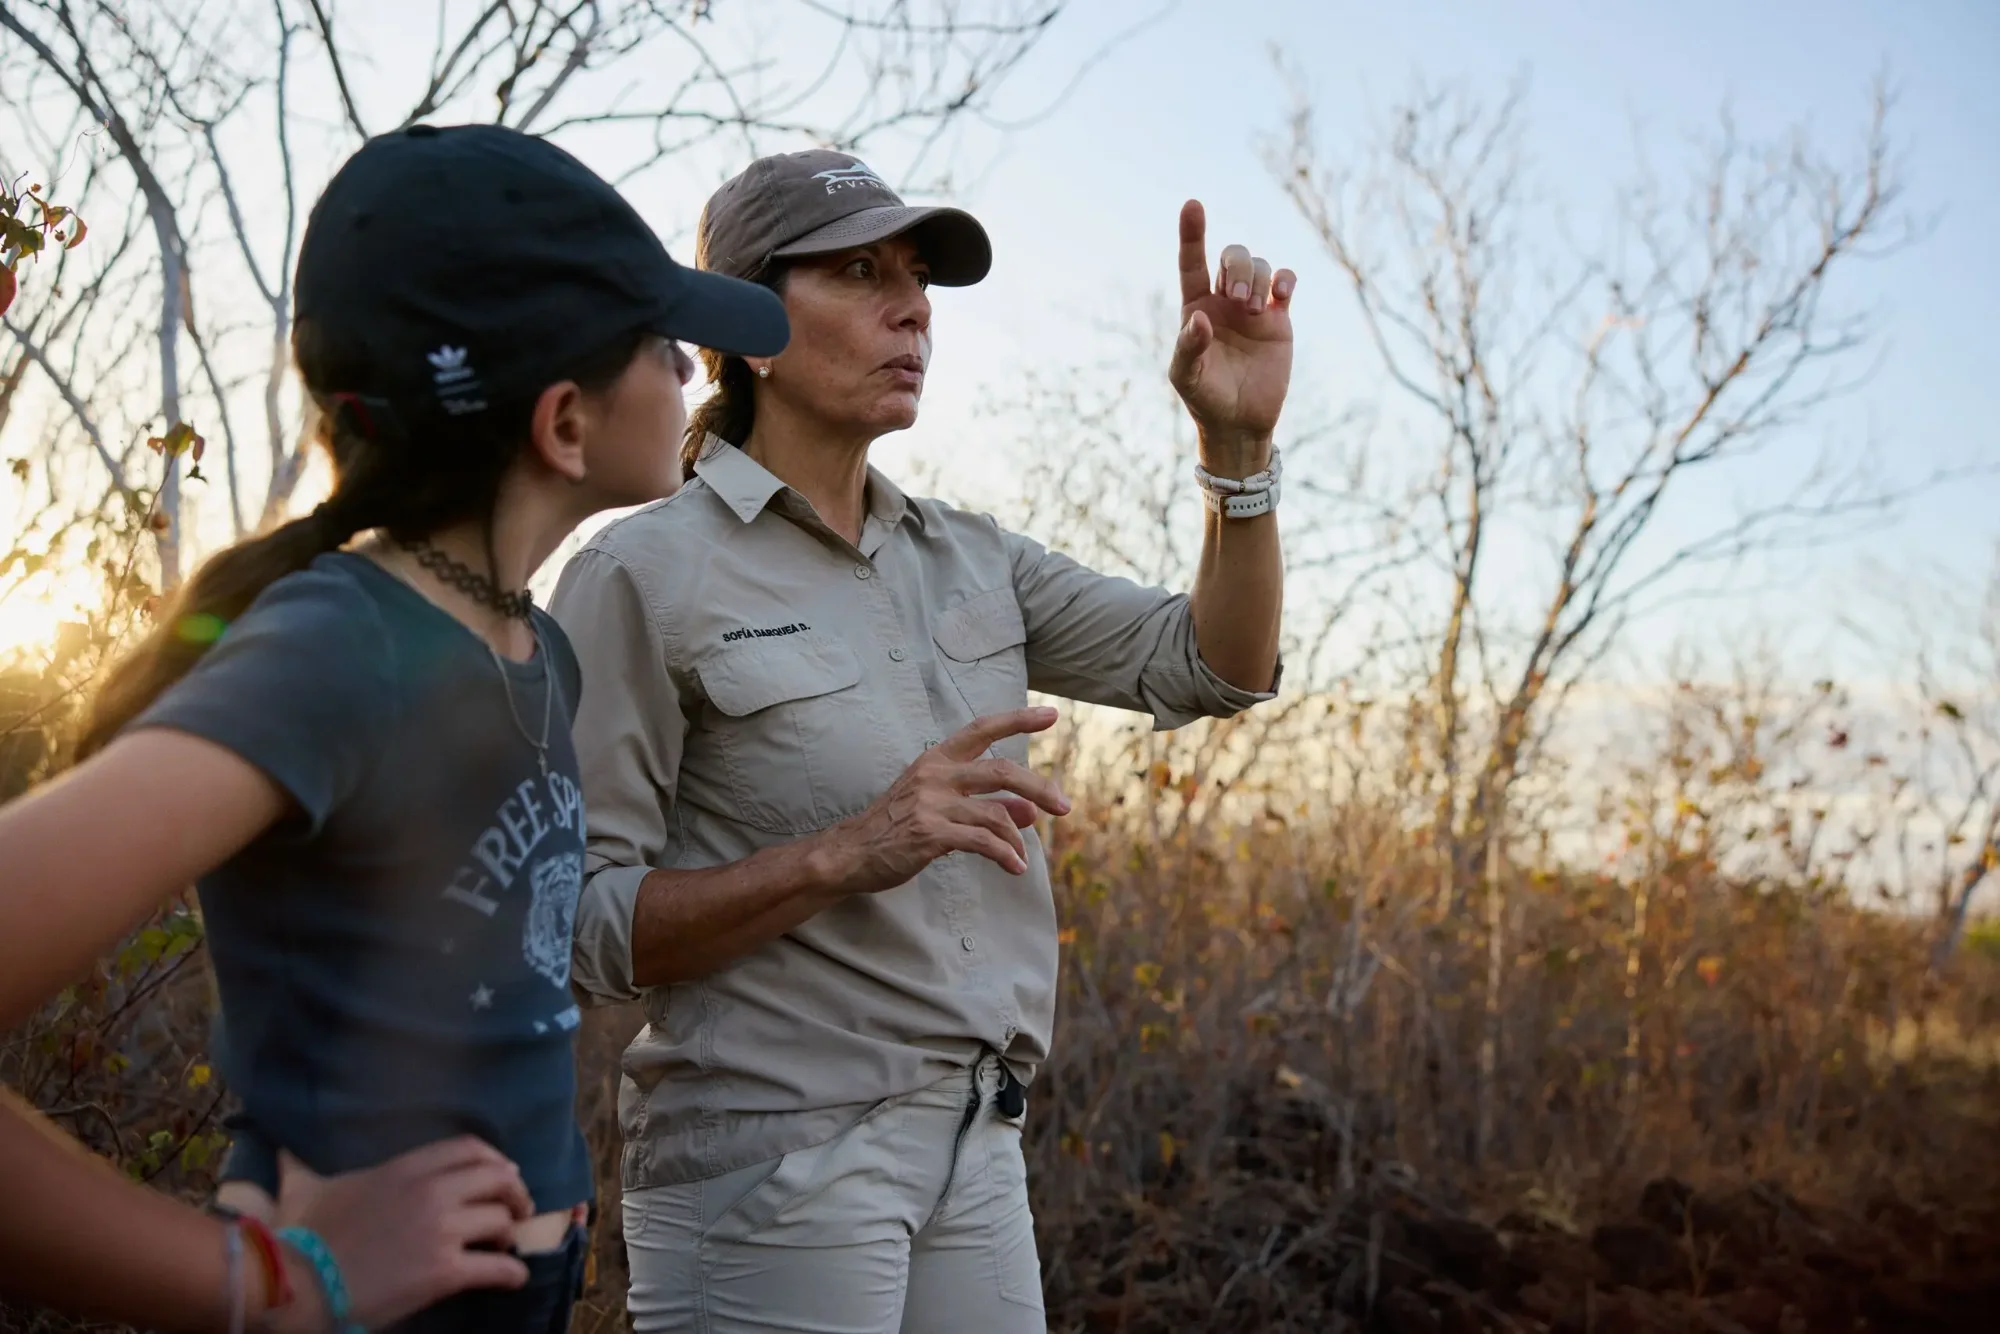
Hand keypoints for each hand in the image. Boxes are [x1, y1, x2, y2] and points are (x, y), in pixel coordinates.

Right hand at [262, 1137, 532, 1331]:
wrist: (297, 1282)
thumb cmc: (301, 1237)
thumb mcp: (309, 1189)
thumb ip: (304, 1166)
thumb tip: (281, 1151)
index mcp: (405, 1169)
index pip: (470, 1148)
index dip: (496, 1160)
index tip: (504, 1173)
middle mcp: (431, 1192)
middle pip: (499, 1178)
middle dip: (515, 1193)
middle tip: (518, 1209)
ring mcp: (441, 1231)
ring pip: (502, 1221)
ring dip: (510, 1233)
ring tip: (506, 1244)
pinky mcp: (444, 1271)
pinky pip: (497, 1268)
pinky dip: (512, 1273)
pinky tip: (513, 1277)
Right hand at [819, 707, 1070, 891]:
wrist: (850, 852)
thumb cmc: (896, 826)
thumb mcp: (939, 806)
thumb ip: (986, 805)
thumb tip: (1031, 810)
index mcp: (936, 760)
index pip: (982, 729)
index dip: (1018, 720)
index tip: (1051, 715)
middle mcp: (935, 774)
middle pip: (1001, 770)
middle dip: (1039, 787)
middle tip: (1064, 807)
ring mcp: (932, 803)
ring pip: (995, 814)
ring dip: (1017, 840)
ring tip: (1021, 859)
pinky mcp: (930, 834)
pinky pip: (982, 842)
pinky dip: (1005, 856)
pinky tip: (1014, 868)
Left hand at [1167, 199, 1296, 470]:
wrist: (1241, 421)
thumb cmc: (1206, 398)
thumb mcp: (1188, 377)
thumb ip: (1189, 347)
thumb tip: (1201, 319)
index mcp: (1196, 307)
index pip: (1192, 262)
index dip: (1192, 233)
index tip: (1193, 205)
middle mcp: (1224, 300)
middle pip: (1232, 257)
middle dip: (1238, 268)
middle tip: (1239, 302)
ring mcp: (1253, 307)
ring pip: (1261, 265)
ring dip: (1259, 279)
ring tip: (1254, 312)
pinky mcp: (1279, 318)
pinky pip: (1285, 282)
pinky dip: (1285, 279)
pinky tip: (1282, 294)